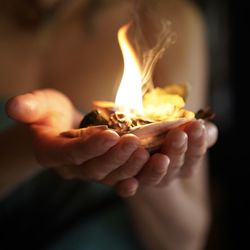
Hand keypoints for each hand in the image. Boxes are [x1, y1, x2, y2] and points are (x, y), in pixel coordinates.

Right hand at [6, 89, 148, 196]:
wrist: (63, 126)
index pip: (70, 154)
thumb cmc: (51, 113)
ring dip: (130, 167)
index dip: (89, 147)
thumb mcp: (40, 105)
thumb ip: (29, 106)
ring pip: (111, 177)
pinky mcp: (106, 171)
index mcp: (52, 153)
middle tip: (134, 142)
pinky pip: (122, 179)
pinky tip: (153, 167)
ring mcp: (90, 172)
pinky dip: (138, 176)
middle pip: (94, 170)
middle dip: (115, 158)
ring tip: (147, 152)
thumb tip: (14, 106)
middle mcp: (71, 168)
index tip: (109, 134)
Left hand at [135, 120, 217, 186]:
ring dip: (156, 169)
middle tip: (179, 134)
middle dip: (177, 150)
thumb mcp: (183, 130)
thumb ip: (197, 131)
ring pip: (152, 177)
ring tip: (159, 157)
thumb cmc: (164, 133)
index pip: (193, 155)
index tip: (198, 126)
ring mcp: (146, 179)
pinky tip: (129, 182)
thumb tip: (208, 130)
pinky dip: (128, 188)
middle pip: (174, 166)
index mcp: (183, 164)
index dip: (197, 143)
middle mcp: (166, 175)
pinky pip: (127, 189)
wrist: (138, 143)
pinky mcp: (125, 182)